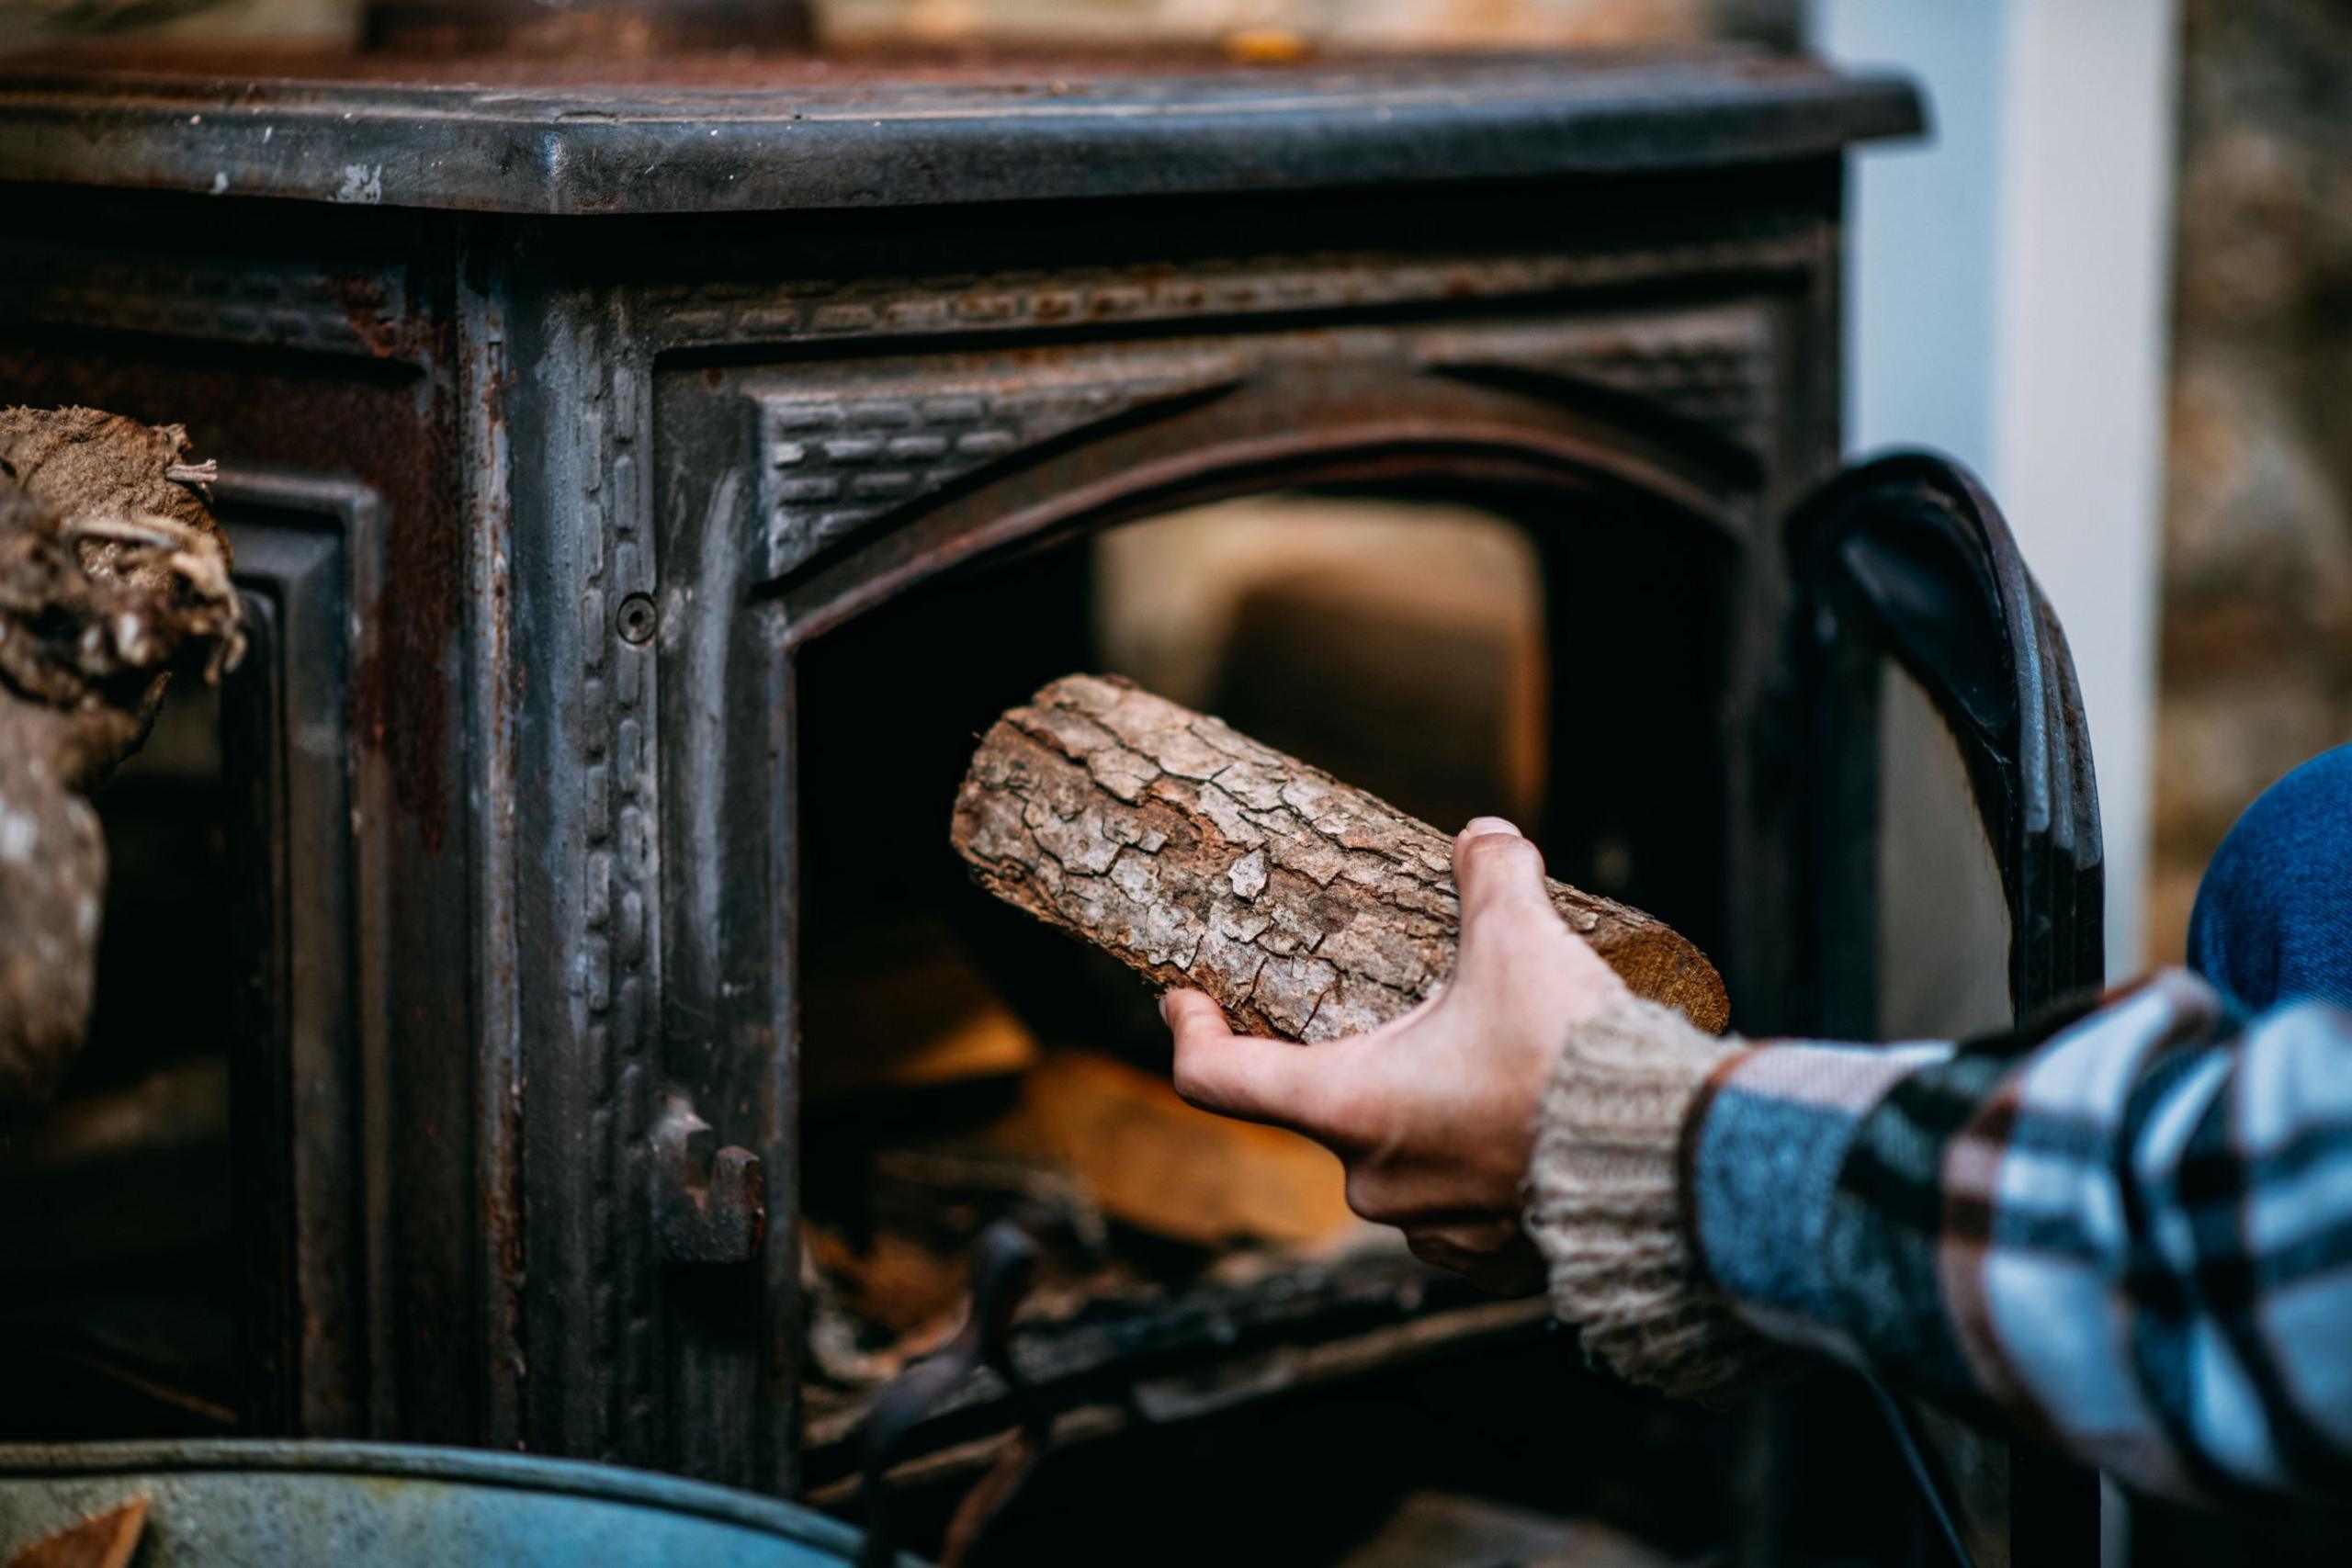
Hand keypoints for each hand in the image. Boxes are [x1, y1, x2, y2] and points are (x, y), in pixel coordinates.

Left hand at [1161, 817, 1629, 1293]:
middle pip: (1329, 1108)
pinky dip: (1479, 1167)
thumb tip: (1483, 836)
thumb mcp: (1522, 938)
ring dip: (1426, 1117)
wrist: (1673, 1164)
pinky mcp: (1496, 1263)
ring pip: (1400, 1159)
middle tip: (1423, 1012)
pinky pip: (1461, 1208)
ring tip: (1492, 1071)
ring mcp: (1435, 1232)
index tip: (1186, 997)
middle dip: (1363, 1057)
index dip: (1191, 1030)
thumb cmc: (1574, 1054)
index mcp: (1351, 1106)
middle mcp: (1375, 1184)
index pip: (1218, 1078)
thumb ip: (1490, 874)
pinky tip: (1524, 1133)